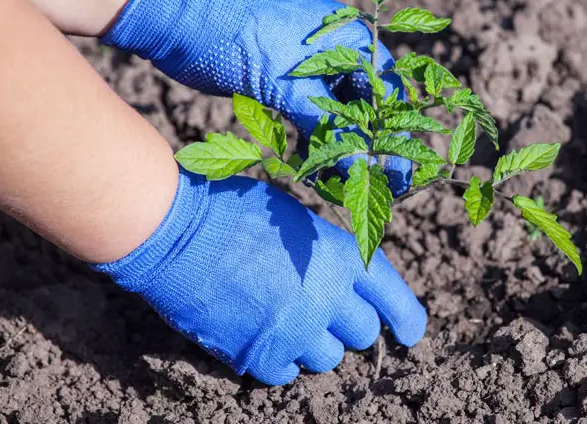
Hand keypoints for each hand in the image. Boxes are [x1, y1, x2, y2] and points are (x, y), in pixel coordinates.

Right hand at [92, 169, 426, 384]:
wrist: (175, 231)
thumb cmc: (233, 212)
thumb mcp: (297, 221)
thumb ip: (330, 254)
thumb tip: (346, 281)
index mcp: (340, 255)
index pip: (393, 296)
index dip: (407, 318)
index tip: (410, 334)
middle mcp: (327, 296)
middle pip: (363, 335)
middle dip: (348, 326)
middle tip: (321, 311)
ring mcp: (295, 330)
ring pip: (328, 359)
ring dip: (313, 345)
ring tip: (284, 319)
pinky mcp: (260, 354)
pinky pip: (287, 374)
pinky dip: (279, 361)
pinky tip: (261, 336)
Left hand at [103, 0, 411, 194]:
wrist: (186, 23)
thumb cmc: (245, 41)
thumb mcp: (292, 89)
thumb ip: (330, 131)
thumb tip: (362, 171)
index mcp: (350, 39)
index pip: (387, 93)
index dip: (394, 134)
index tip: (399, 171)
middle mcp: (337, 51)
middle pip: (365, 106)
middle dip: (366, 146)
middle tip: (374, 185)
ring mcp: (310, 66)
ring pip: (336, 114)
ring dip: (338, 147)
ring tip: (340, 184)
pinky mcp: (286, 82)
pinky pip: (311, 116)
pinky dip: (313, 140)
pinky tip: (312, 167)